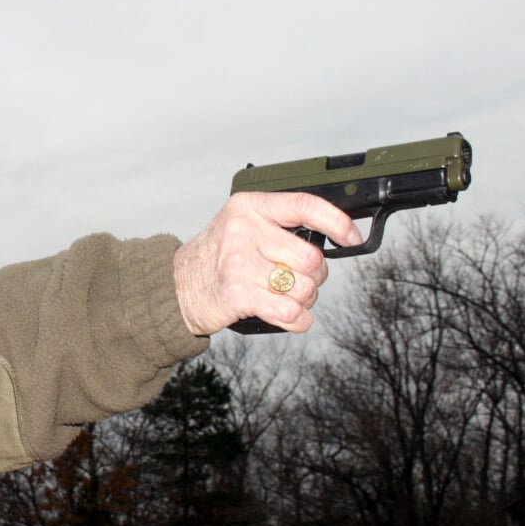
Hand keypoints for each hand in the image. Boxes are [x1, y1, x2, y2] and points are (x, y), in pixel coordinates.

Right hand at [173, 192, 361, 334]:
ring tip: (285, 297)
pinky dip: (297, 320)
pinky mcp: (237, 294)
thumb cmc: (215, 259)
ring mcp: (238, 263)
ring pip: (304, 288)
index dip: (337, 222)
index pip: (305, 206)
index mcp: (249, 207)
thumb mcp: (240, 227)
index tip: (351, 238)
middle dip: (314, 276)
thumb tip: (330, 240)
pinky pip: (290, 311)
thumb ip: (278, 226)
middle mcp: (243, 231)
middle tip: (299, 280)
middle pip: (311, 257)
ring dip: (303, 300)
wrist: (174, 288)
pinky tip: (288, 316)